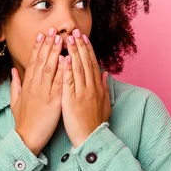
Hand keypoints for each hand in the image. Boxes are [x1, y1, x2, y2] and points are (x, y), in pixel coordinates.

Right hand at [10, 28, 65, 155]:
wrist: (26, 138)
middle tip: (52, 29)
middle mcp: (34, 86)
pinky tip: (66, 59)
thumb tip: (13, 71)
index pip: (32, 61)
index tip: (41, 35)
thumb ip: (15, 85)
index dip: (38, 47)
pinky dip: (62, 70)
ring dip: (55, 52)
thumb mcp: (14, 102)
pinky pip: (58, 83)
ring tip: (60, 38)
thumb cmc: (23, 122)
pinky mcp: (53, 101)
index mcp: (27, 85)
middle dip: (47, 44)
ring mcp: (44, 93)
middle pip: (41, 60)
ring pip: (49, 68)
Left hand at [62, 29, 111, 147]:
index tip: (83, 38)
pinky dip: (68, 69)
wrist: (92, 139)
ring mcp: (82, 94)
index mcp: (97, 88)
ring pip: (78, 68)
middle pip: (86, 62)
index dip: (87, 50)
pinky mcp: (72, 101)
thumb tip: (105, 74)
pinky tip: (65, 58)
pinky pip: (70, 82)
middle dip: (80, 45)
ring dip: (74, 52)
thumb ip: (104, 88)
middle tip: (75, 31)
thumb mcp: (105, 105)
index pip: (92, 64)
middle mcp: (91, 88)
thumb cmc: (95, 124)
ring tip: (68, 38)